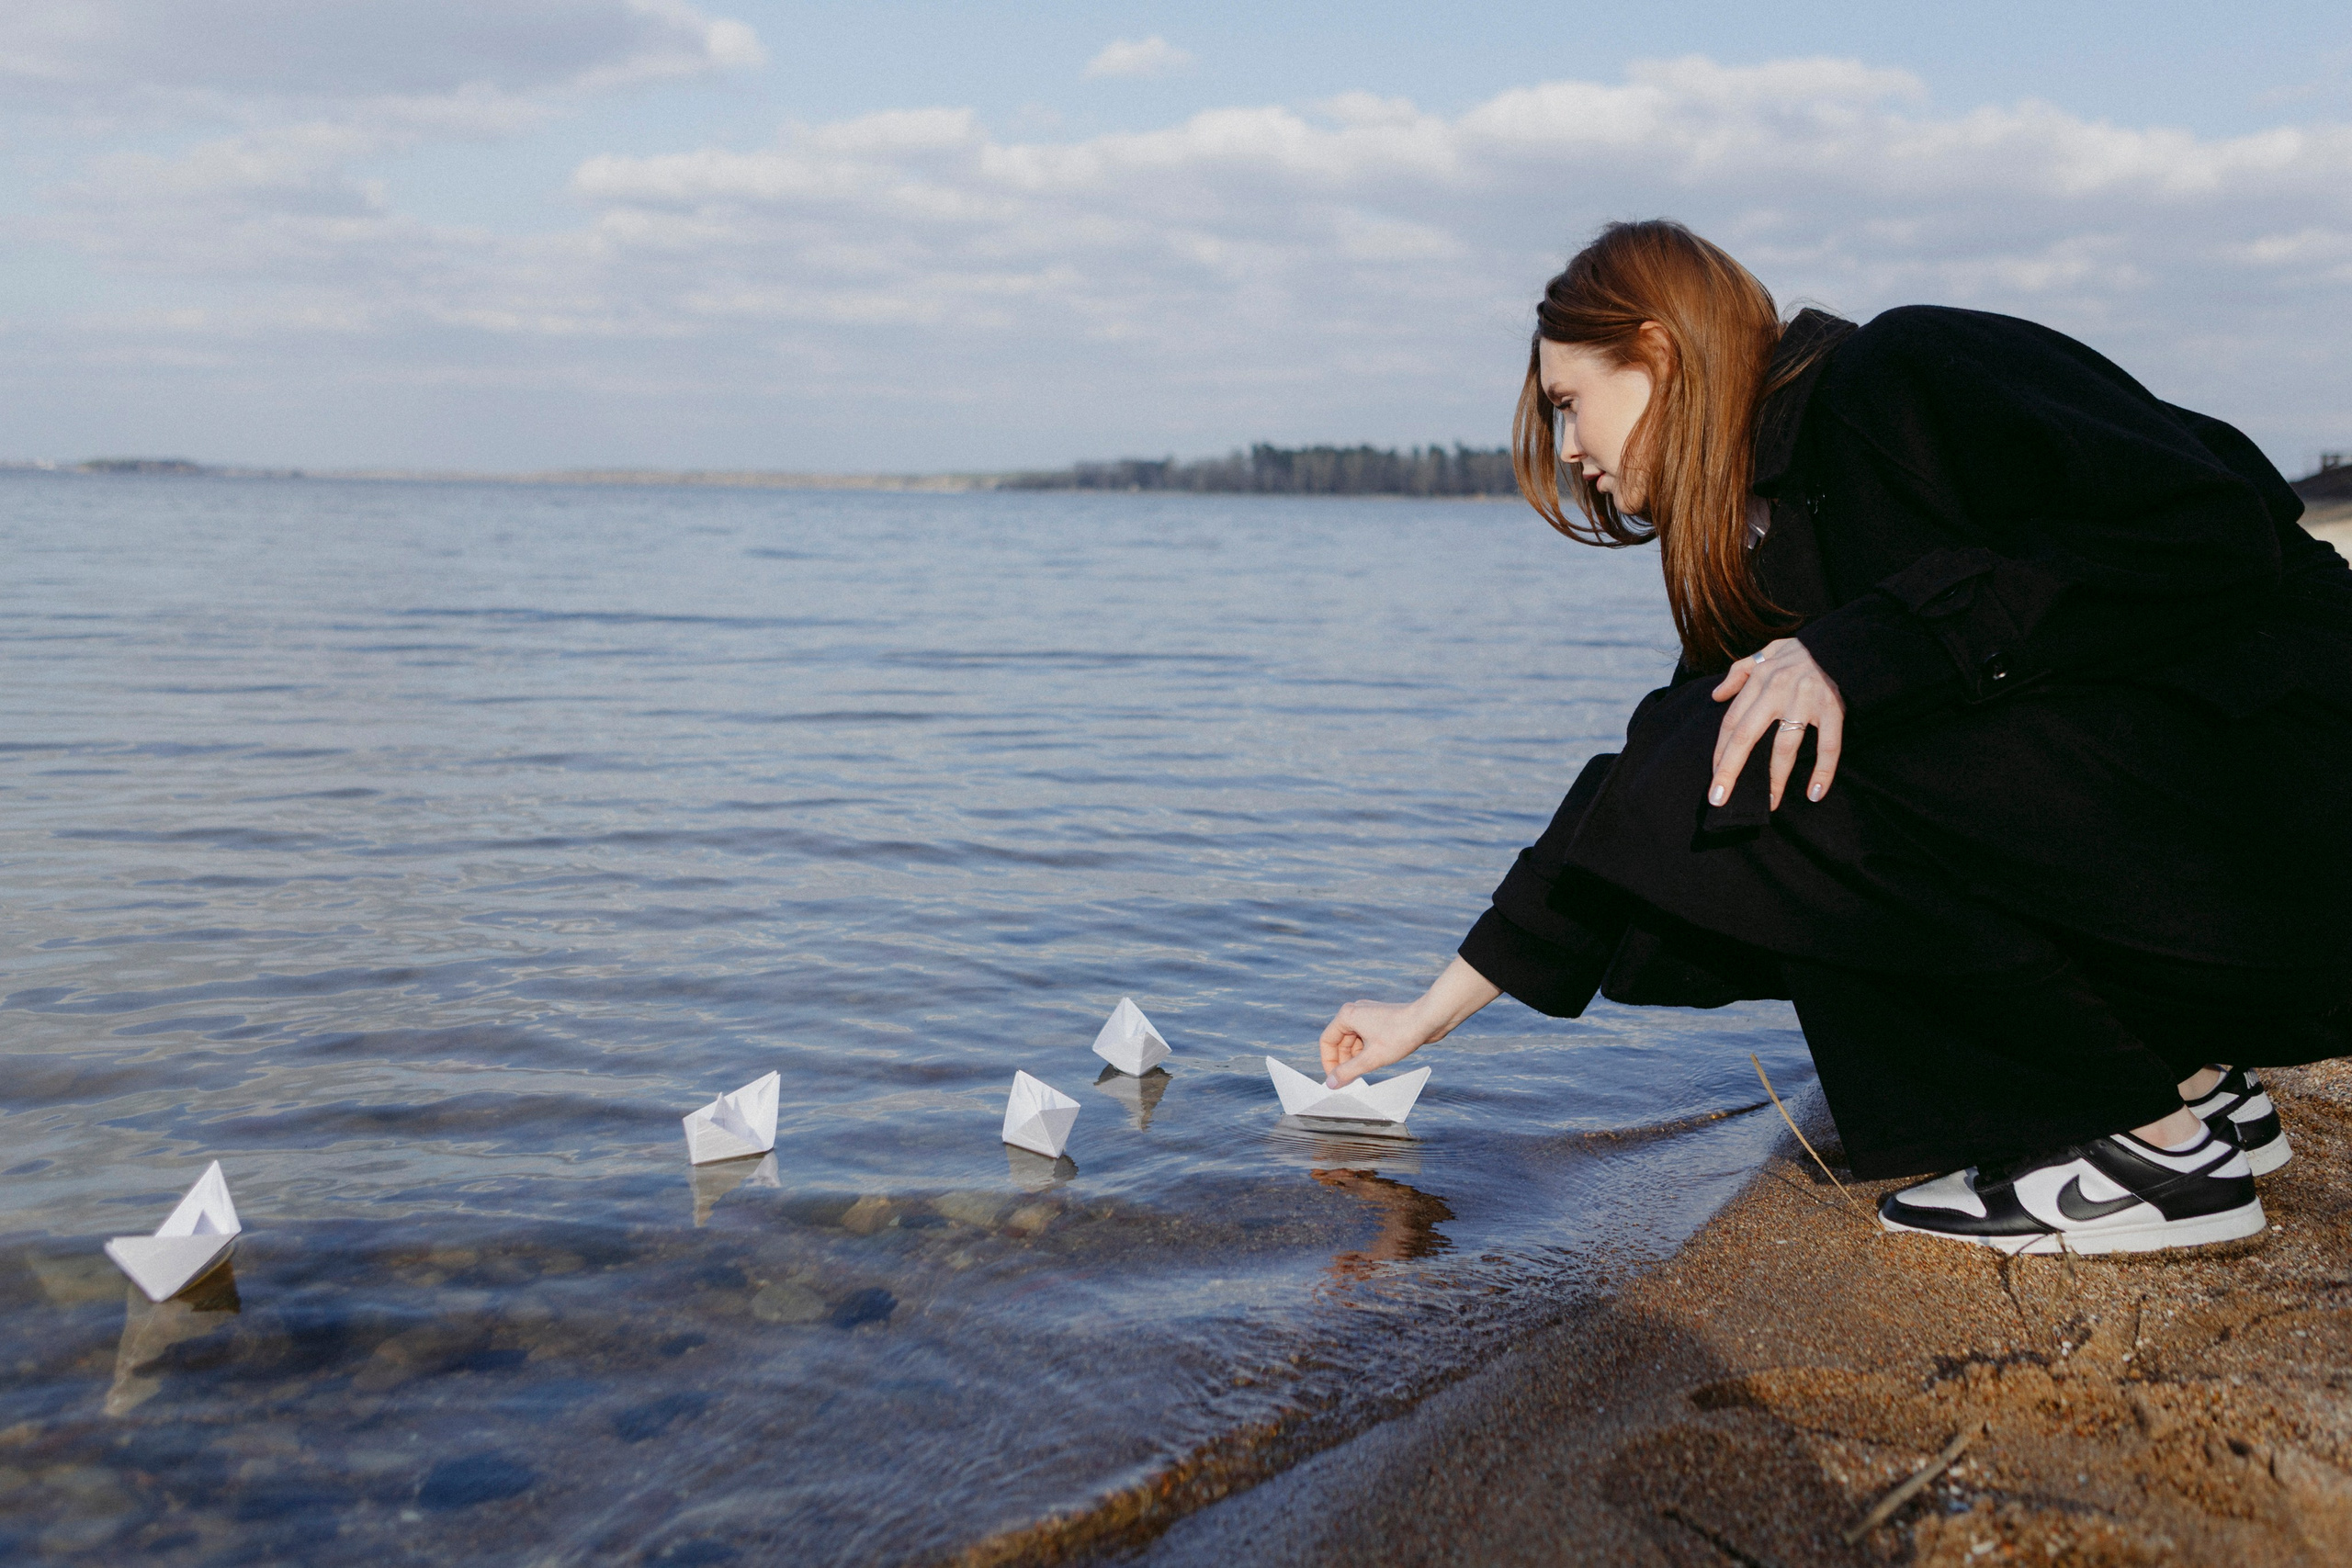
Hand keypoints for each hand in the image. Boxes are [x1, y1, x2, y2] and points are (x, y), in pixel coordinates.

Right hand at [1319, 999, 1440, 1086]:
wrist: (1428, 1020)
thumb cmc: (1400, 1034)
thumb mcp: (1371, 1059)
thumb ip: (1348, 1072)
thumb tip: (1331, 1083)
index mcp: (1347, 1016)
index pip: (1327, 1041)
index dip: (1328, 1062)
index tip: (1335, 1079)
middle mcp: (1355, 1012)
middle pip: (1340, 1041)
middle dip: (1343, 1062)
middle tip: (1349, 1081)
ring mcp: (1369, 1015)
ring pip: (1354, 1041)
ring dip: (1355, 1058)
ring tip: (1363, 1074)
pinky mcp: (1380, 1020)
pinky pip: (1366, 1038)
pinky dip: (1366, 1051)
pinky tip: (1375, 1063)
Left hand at [1709, 637, 1844, 810]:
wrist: (1842, 641)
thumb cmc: (1801, 652)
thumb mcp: (1766, 653)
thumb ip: (1739, 672)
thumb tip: (1716, 695)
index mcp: (1760, 680)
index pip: (1731, 722)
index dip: (1721, 751)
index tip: (1714, 776)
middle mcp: (1778, 691)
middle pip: (1746, 736)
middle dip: (1730, 770)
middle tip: (1719, 798)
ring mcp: (1806, 701)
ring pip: (1785, 746)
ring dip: (1775, 778)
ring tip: (1769, 803)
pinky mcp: (1833, 709)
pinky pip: (1829, 745)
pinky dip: (1823, 770)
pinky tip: (1815, 793)